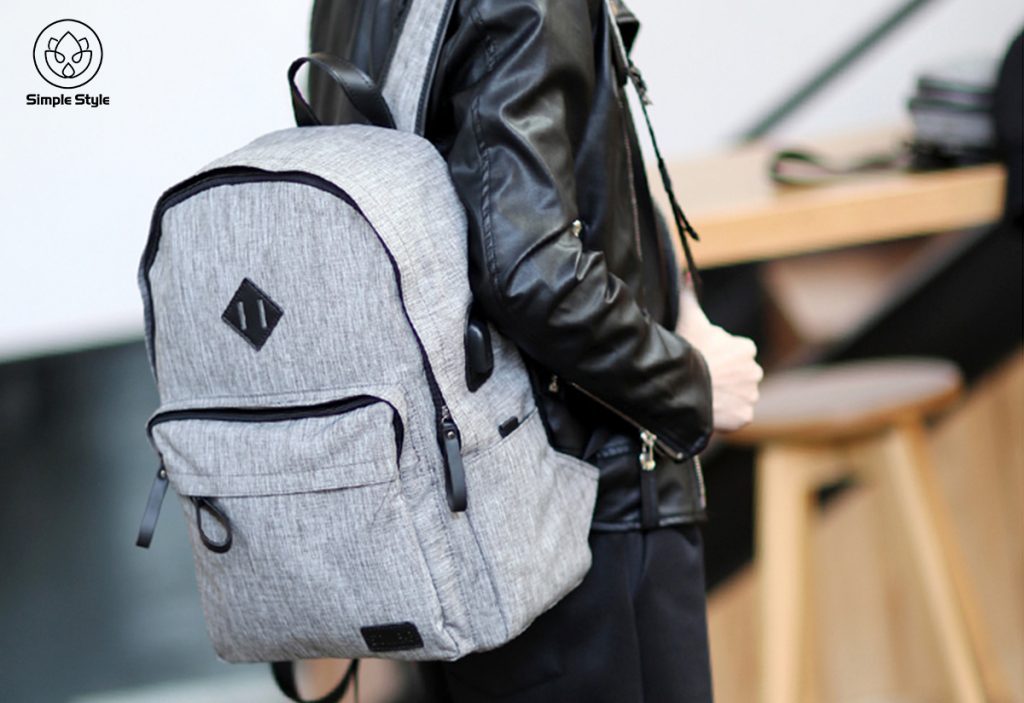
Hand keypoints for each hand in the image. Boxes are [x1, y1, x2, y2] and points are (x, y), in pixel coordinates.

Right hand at [675, 281, 762, 431]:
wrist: (686, 385)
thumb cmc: (688, 350)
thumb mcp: (689, 319)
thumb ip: (690, 296)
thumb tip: (687, 273)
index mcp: (746, 348)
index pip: (736, 354)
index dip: (719, 359)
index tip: (704, 362)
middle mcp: (755, 371)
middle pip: (739, 377)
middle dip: (725, 380)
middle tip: (703, 381)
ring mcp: (751, 395)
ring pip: (738, 398)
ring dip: (725, 399)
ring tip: (704, 398)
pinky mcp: (745, 416)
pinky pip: (737, 417)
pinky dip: (726, 417)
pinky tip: (709, 411)